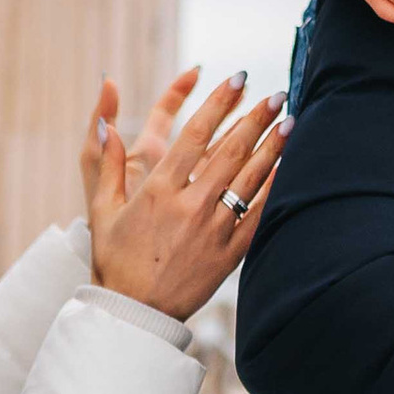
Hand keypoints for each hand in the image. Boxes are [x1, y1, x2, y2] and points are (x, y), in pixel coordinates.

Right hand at [81, 67, 284, 319]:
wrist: (135, 313)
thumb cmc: (115, 260)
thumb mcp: (103, 210)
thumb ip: (108, 163)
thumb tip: (104, 123)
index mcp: (158, 191)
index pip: (196, 135)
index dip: (220, 103)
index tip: (238, 79)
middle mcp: (190, 207)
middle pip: (230, 152)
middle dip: (256, 119)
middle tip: (276, 94)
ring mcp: (213, 231)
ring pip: (250, 180)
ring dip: (273, 147)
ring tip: (291, 120)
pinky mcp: (229, 254)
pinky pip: (258, 215)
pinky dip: (274, 188)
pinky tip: (287, 167)